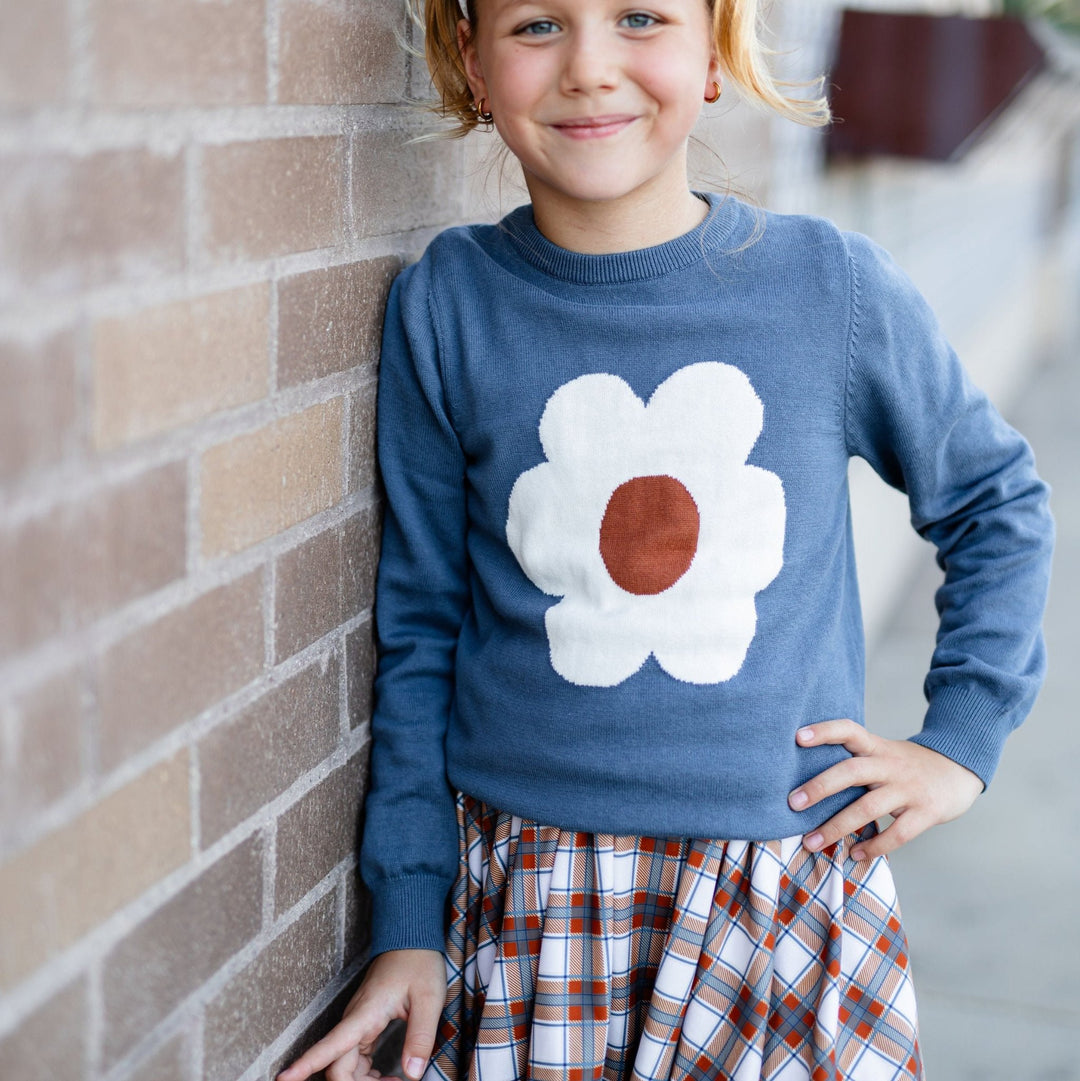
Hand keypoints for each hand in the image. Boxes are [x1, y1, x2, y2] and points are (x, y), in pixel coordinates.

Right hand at [277, 949, 446, 1080]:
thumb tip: (411, 1074)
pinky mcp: (363, 1026)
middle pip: (338, 1067)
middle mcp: (354, 1020)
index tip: (283, 1078)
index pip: (330, 1045)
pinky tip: (385, 1076)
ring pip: (346, 1066)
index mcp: (365, 1013)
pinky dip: (367, 1075)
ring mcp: (357, 1024)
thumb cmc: (419, 963)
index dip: (305, 1065)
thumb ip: (420, 1037)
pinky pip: (355, 1059)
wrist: (411, 940)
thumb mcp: (429, 999)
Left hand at [788, 719, 983, 860]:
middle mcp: (890, 765)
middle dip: (820, 787)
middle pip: (851, 772)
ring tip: (811, 843)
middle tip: (793, 803)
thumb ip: (856, 762)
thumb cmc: (908, 765)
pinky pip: (896, 834)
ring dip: (836, 827)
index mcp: (877, 747)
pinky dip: (873, 847)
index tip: (797, 737)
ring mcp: (908, 789)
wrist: (961, 768)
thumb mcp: (884, 752)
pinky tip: (855, 854)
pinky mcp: (927, 812)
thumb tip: (809, 783)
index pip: (849, 730)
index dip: (824, 731)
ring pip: (867, 808)